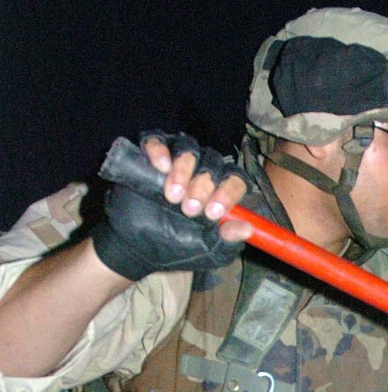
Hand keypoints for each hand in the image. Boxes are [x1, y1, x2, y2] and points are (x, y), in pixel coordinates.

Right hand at [93, 134, 250, 280]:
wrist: (137, 248)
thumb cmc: (176, 247)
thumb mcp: (206, 250)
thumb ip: (227, 240)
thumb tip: (247, 229)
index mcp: (219, 191)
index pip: (236, 180)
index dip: (228, 192)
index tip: (212, 212)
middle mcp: (201, 171)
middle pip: (213, 162)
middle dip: (203, 186)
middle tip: (189, 209)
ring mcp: (176, 161)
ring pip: (188, 148)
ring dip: (184, 169)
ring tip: (172, 195)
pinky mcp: (149, 156)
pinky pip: (157, 140)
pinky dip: (159, 150)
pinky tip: (161, 167)